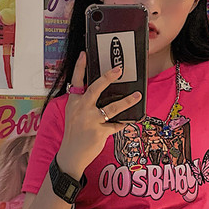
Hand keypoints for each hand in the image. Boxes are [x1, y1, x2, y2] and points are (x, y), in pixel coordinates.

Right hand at [57, 52, 141, 178]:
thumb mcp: (75, 114)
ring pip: (112, 108)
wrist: (71, 155)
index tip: (84, 53)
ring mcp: (90, 120)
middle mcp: (81, 109)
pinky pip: (116, 125)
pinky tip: (130, 120)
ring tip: (137, 96)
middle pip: (96, 89)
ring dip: (127, 101)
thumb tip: (105, 93)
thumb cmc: (75, 132)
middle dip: (108, 77)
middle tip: (119, 69)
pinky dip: (123, 122)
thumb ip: (85, 102)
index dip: (80, 66)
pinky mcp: (99, 132)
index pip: (76, 80)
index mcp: (74, 102)